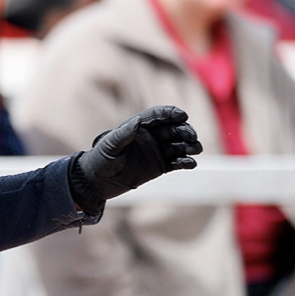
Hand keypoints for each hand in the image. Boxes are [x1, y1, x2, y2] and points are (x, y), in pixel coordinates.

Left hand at [70, 105, 200, 213]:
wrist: (98, 181)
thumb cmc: (101, 159)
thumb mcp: (110, 145)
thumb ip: (123, 134)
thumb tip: (137, 122)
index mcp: (138, 126)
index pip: (158, 115)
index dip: (171, 113)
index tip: (182, 115)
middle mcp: (150, 136)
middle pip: (172, 129)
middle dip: (184, 130)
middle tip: (192, 135)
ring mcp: (156, 151)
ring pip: (177, 145)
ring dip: (188, 146)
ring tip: (196, 149)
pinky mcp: (160, 166)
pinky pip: (176, 162)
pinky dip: (185, 162)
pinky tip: (191, 163)